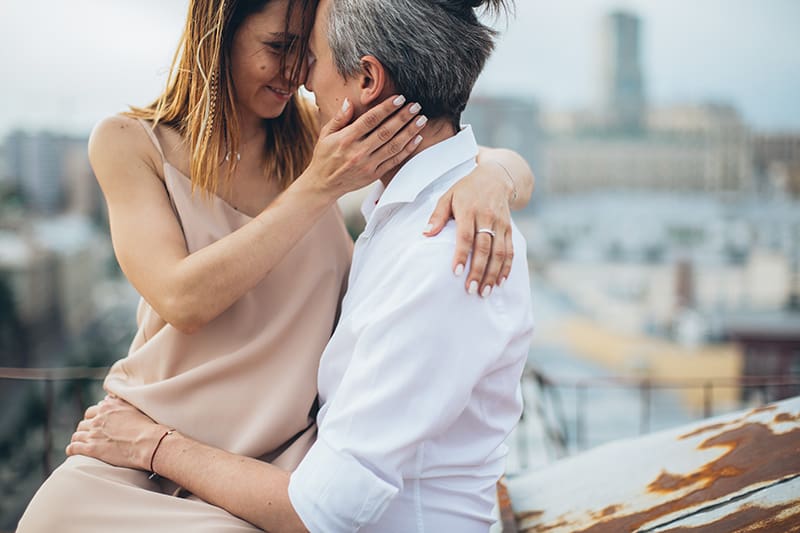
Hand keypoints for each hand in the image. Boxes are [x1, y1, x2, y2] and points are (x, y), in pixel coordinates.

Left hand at [66, 395, 167, 471]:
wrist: (148, 442)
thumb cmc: (146, 426)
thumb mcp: (133, 407)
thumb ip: (119, 402)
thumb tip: (108, 398)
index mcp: (107, 408)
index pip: (92, 411)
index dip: (93, 418)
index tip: (96, 423)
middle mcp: (98, 419)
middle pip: (83, 423)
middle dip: (85, 429)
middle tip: (89, 435)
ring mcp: (93, 434)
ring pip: (77, 435)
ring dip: (78, 439)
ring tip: (80, 443)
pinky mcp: (91, 449)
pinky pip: (74, 448)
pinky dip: (71, 449)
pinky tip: (72, 452)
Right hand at [301, 95, 427, 198]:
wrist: (324, 184)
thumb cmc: (325, 156)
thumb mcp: (325, 134)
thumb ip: (339, 118)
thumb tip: (350, 101)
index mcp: (346, 139)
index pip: (370, 120)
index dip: (386, 108)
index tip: (400, 98)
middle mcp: (358, 152)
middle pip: (386, 132)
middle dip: (403, 117)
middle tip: (416, 105)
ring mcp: (368, 165)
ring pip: (393, 146)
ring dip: (410, 132)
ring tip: (421, 120)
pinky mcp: (374, 175)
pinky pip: (394, 161)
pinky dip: (407, 150)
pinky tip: (417, 138)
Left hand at [425, 161, 514, 296]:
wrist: (495, 177)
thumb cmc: (466, 190)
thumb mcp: (448, 196)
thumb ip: (437, 215)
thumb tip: (426, 233)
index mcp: (469, 209)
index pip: (466, 236)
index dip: (462, 255)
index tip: (457, 272)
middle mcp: (487, 217)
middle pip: (484, 248)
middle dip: (478, 271)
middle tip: (471, 290)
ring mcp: (500, 224)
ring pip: (499, 252)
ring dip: (493, 274)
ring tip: (485, 292)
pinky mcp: (509, 229)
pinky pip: (510, 250)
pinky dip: (506, 267)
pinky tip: (500, 282)